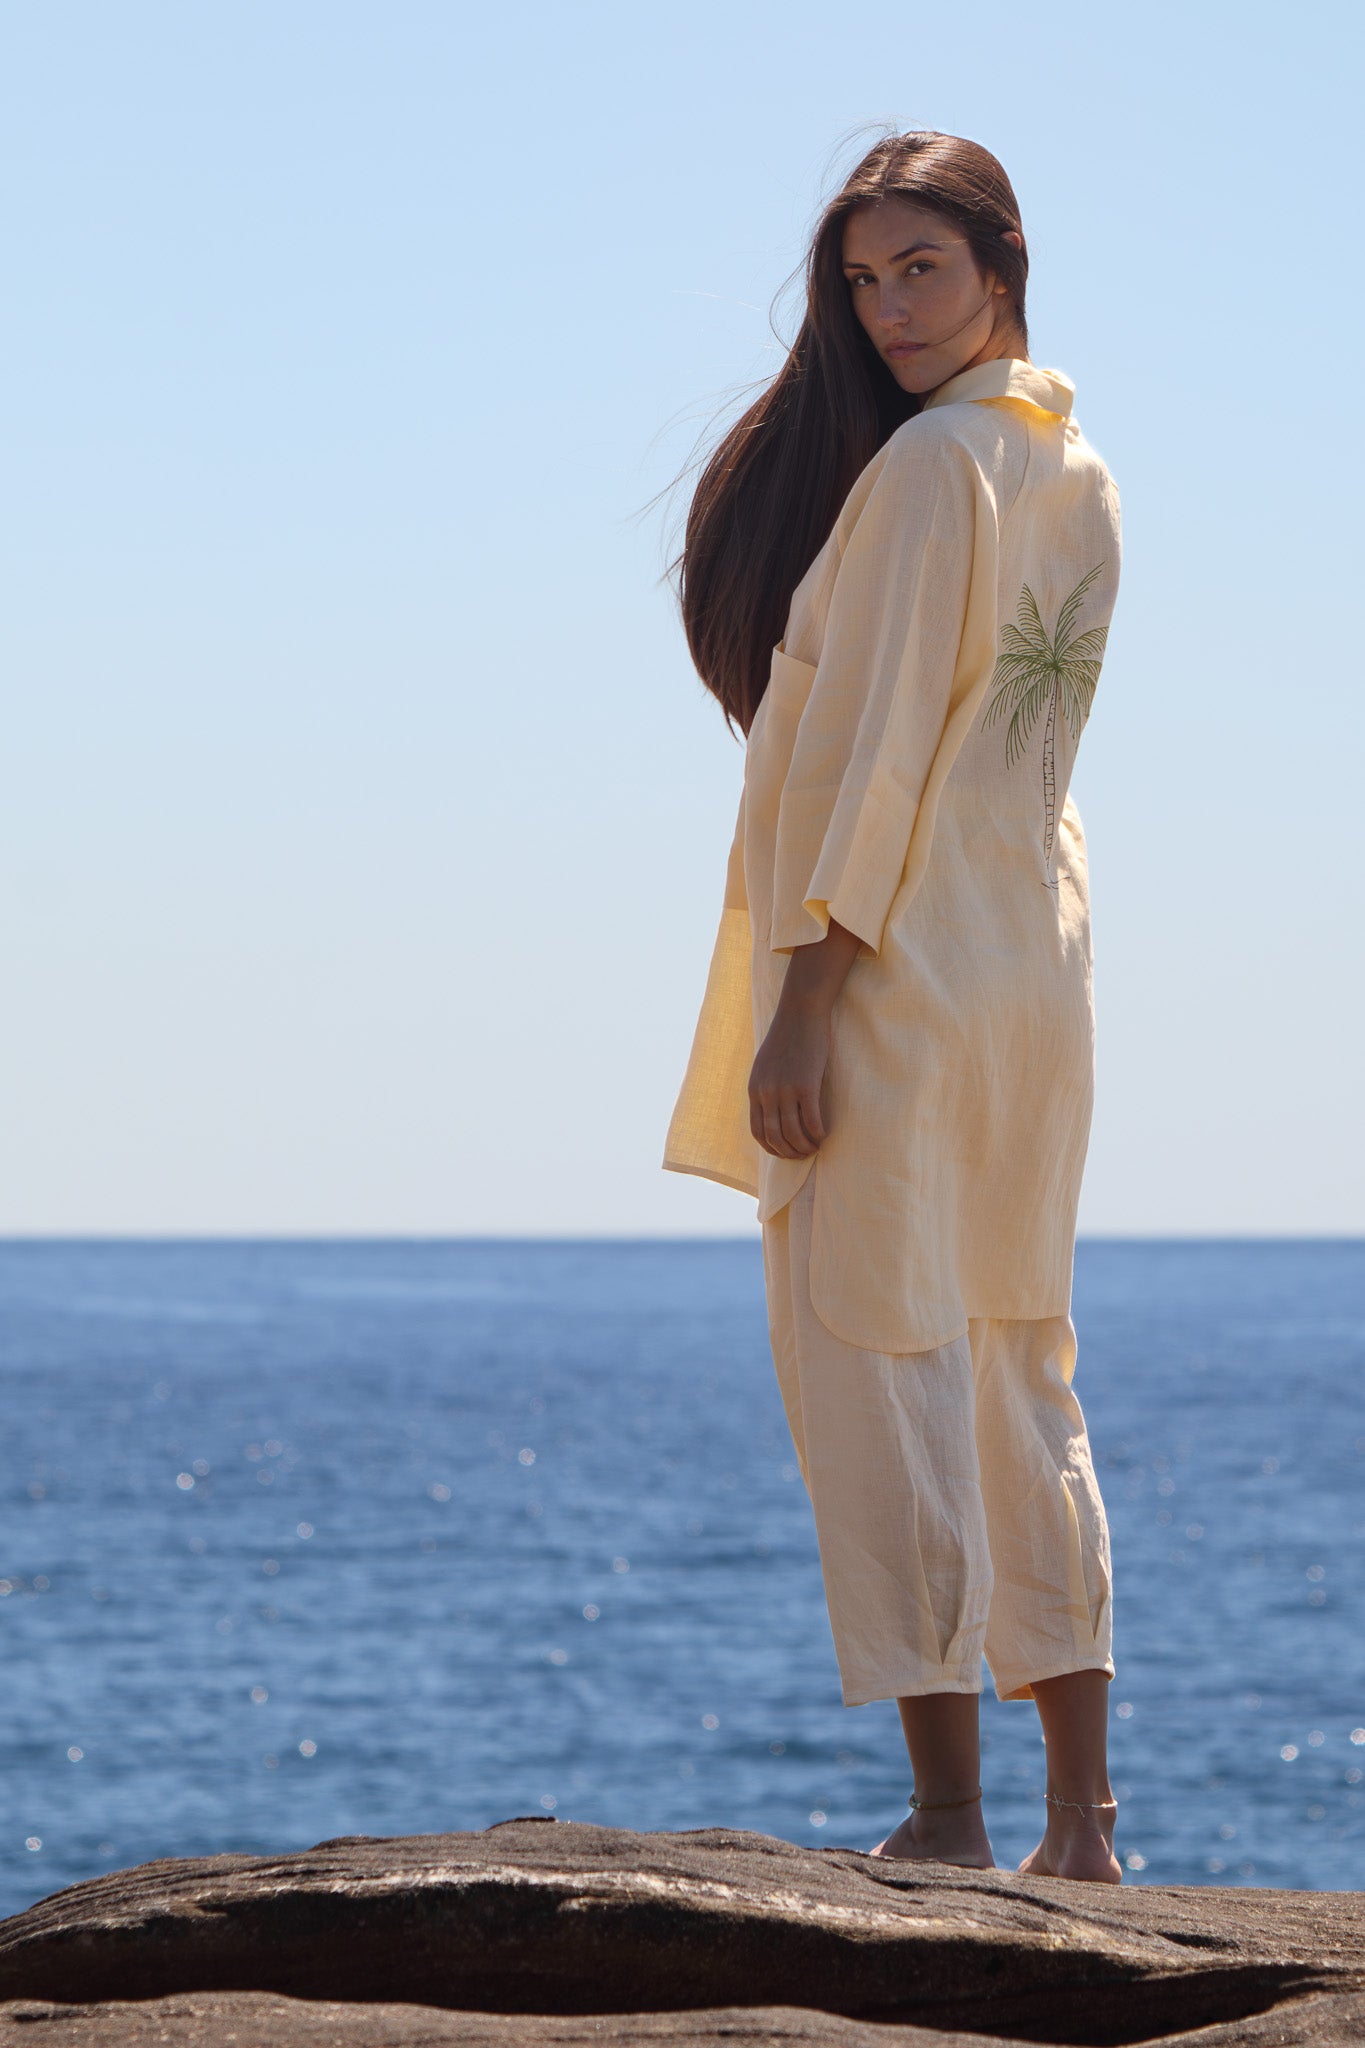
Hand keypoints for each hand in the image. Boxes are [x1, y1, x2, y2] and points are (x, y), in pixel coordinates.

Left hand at [749, 999, 829, 1158]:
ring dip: (805, 1146)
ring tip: (815, 1147)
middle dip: (789, 1152)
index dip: (771, 1147)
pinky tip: (824, 1133)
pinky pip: (812, 1120)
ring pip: (794, 1133)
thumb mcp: (765, 1064)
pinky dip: (818, 1133)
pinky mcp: (806, 1085)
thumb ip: (766, 1087)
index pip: (758, 1131)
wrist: (800, 1013)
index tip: (784, 1151)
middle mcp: (766, 1093)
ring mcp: (785, 1090)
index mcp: (755, 1089)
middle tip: (803, 1154)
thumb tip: (773, 1109)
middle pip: (775, 1137)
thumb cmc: (787, 1036)